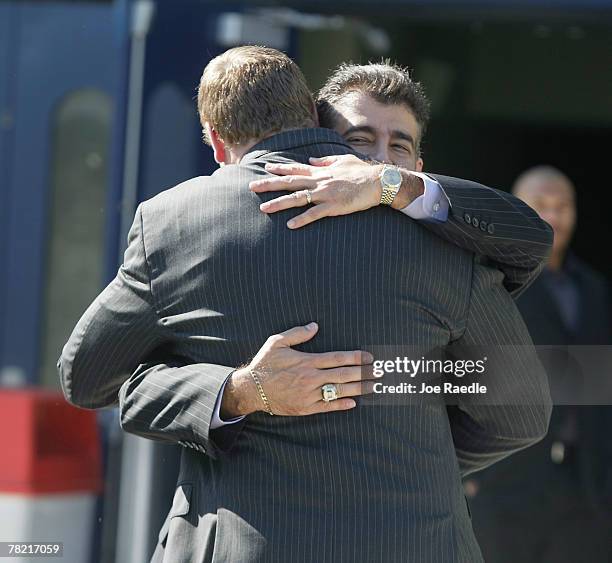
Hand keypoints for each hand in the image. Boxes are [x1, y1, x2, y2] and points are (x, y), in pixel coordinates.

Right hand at [220, 322, 377, 417]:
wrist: (251, 389)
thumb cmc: (265, 364)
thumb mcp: (277, 342)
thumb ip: (297, 333)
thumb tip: (315, 325)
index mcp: (306, 361)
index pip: (337, 358)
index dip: (355, 357)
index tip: (369, 357)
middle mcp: (310, 378)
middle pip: (343, 375)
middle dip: (363, 373)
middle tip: (380, 372)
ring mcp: (308, 394)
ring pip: (338, 391)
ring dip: (358, 389)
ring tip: (374, 387)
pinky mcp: (304, 408)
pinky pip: (326, 407)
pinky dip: (341, 405)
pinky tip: (354, 403)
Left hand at [249, 154, 423, 228]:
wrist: (378, 181)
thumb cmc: (362, 172)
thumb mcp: (342, 161)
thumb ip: (325, 162)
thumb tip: (311, 162)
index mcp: (321, 172)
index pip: (296, 169)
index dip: (279, 169)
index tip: (265, 168)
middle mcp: (320, 181)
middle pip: (290, 182)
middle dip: (269, 184)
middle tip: (251, 186)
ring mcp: (325, 194)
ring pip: (297, 199)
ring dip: (279, 204)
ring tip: (264, 208)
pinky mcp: (334, 206)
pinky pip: (314, 214)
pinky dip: (302, 220)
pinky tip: (290, 226)